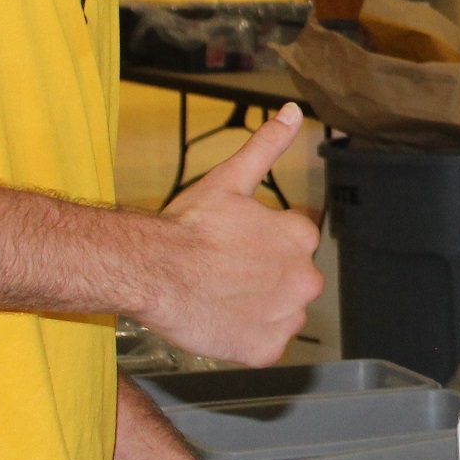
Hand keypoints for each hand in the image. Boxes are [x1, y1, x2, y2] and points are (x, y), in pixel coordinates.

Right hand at [138, 103, 322, 365]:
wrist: (153, 269)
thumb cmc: (187, 226)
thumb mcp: (230, 178)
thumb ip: (267, 146)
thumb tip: (291, 111)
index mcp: (301, 236)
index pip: (294, 245)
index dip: (260, 247)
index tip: (233, 248)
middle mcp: (306, 278)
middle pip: (292, 281)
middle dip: (265, 279)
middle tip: (224, 274)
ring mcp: (287, 316)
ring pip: (281, 314)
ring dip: (259, 309)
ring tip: (219, 297)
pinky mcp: (266, 349)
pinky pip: (265, 346)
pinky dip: (246, 340)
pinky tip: (220, 322)